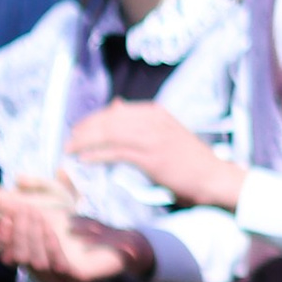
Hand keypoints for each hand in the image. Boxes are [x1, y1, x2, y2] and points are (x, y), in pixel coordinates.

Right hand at [0, 178, 152, 281]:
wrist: (119, 242)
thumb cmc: (86, 224)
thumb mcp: (61, 200)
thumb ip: (42, 188)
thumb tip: (18, 180)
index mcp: (31, 253)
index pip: (0, 245)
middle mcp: (40, 268)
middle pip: (13, 251)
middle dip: (7, 230)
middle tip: (6, 211)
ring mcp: (57, 276)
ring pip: (32, 257)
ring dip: (28, 233)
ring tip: (26, 212)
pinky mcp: (76, 277)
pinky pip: (56, 262)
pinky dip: (49, 242)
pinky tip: (47, 226)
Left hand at [64, 105, 245, 209]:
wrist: (212, 176)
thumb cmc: (188, 158)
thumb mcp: (164, 130)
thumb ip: (140, 119)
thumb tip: (116, 105)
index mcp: (154, 112)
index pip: (114, 111)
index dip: (92, 120)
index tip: (77, 130)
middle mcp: (152, 120)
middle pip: (108, 120)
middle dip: (84, 130)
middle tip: (69, 142)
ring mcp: (152, 138)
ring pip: (108, 134)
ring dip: (85, 142)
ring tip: (70, 150)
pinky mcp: (151, 158)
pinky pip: (116, 152)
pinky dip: (97, 155)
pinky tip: (85, 160)